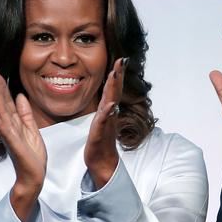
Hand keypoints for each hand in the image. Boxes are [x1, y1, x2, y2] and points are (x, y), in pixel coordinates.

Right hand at [0, 66, 46, 221]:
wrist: (33, 175)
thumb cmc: (32, 155)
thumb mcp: (32, 130)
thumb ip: (25, 114)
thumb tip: (19, 96)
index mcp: (14, 123)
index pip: (7, 101)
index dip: (2, 86)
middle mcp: (9, 127)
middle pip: (2, 103)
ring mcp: (11, 136)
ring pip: (3, 114)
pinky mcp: (15, 147)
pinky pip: (7, 134)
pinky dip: (1, 125)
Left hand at [84, 57, 125, 188]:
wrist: (102, 161)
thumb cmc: (100, 142)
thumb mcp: (101, 121)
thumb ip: (106, 108)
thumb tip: (109, 98)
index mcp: (108, 110)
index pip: (113, 89)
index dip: (117, 74)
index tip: (121, 60)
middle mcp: (110, 114)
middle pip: (114, 92)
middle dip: (118, 76)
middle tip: (122, 61)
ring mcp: (106, 123)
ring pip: (110, 103)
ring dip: (113, 89)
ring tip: (115, 75)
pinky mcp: (99, 133)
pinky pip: (103, 121)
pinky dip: (107, 112)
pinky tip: (110, 104)